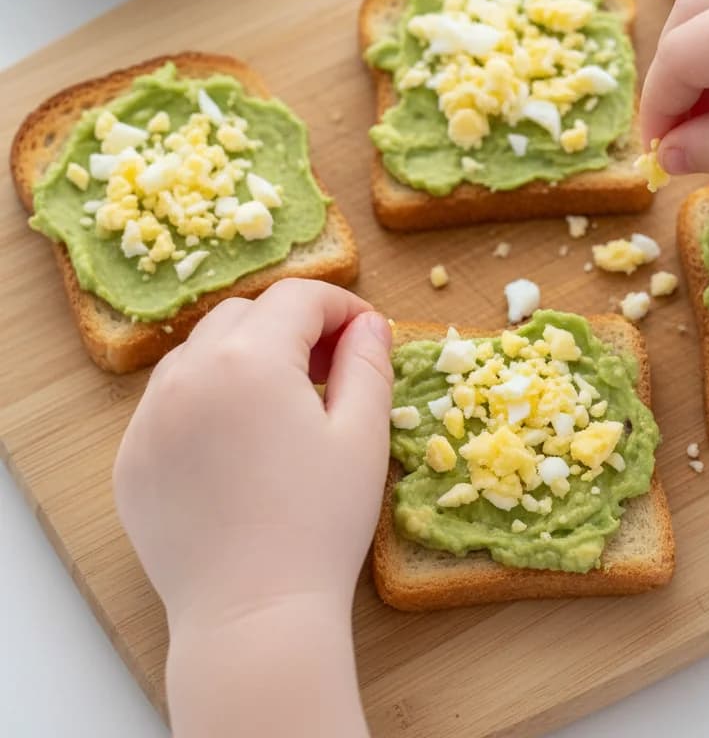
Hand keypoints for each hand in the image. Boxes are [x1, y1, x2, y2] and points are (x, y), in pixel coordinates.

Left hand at [114, 279, 393, 737]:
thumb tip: (369, 323)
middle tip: (330, 365)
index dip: (340, 305)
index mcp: (250, 359)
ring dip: (245, 354)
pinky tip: (238, 438)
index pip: (297, 297)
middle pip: (244, 314)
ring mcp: (150, 417)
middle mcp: (188, 374)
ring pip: (200, 352)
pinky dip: (206, 396)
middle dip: (292, 324)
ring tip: (283, 399)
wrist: (253, 616)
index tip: (367, 332)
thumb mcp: (362, 435)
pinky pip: (169, 400)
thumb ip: (368, 363)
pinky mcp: (132, 458)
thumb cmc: (320, 525)